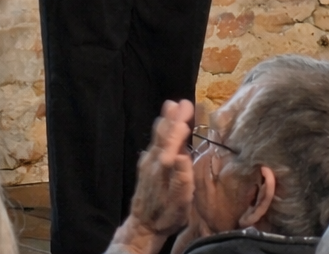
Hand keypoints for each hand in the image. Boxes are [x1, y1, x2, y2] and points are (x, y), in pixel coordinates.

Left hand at [110, 99, 194, 253]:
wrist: (143, 226)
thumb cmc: (166, 215)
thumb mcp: (179, 201)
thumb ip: (182, 178)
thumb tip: (183, 155)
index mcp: (164, 166)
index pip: (173, 139)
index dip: (179, 123)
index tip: (186, 107)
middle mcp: (154, 160)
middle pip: (163, 134)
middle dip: (172, 117)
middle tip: (180, 102)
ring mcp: (148, 163)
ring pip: (157, 137)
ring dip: (165, 122)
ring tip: (169, 107)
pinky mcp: (145, 168)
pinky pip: (154, 144)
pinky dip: (160, 133)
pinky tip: (162, 130)